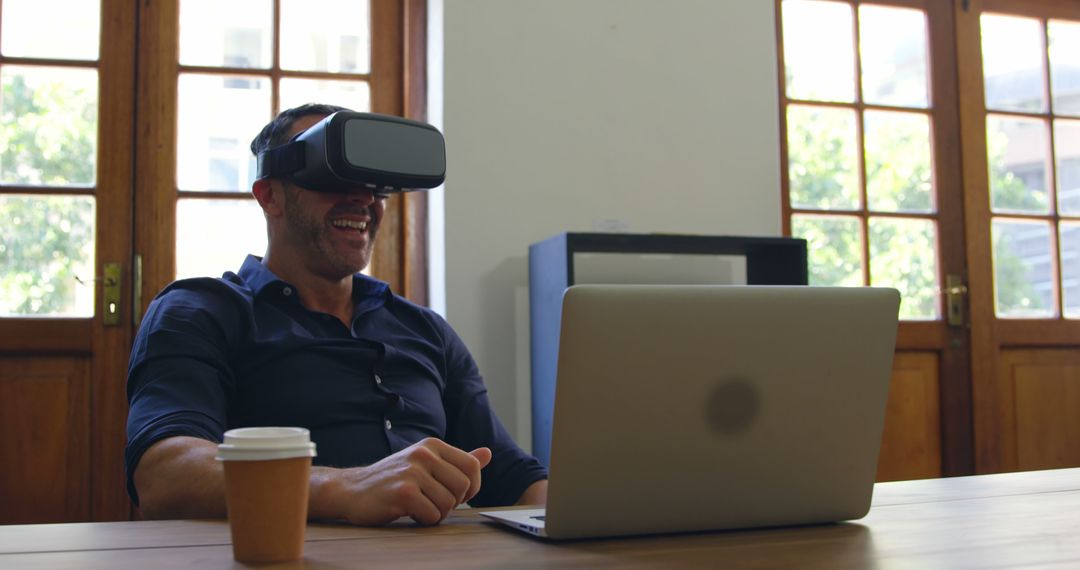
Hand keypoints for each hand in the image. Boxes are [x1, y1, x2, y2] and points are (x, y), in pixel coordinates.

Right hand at [322, 438, 491, 525]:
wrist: (352, 490)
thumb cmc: (393, 479)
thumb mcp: (425, 463)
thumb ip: (457, 460)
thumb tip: (487, 453)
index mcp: (432, 445)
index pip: (472, 465)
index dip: (471, 486)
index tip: (456, 494)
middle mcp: (424, 454)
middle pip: (464, 486)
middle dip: (453, 502)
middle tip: (433, 502)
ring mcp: (413, 472)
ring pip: (448, 504)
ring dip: (436, 513)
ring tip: (418, 506)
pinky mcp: (403, 492)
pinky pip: (432, 515)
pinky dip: (423, 520)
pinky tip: (408, 511)